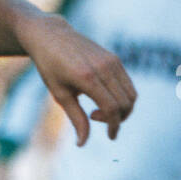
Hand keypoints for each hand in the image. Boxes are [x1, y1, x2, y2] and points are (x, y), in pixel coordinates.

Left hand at [26, 15, 135, 145]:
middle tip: (94, 117)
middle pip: (125, 103)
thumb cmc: (50, 66)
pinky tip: (102, 97)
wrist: (50, 35)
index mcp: (87, 77)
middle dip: (118, 119)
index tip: (110, 136)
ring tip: (99, 109)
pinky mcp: (113, 57)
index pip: (112, 108)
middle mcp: (103, 67)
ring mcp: (111, 60)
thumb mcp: (60, 94)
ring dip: (122, 109)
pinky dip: (122, 96)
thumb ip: (76, 118)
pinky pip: (127, 83)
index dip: (114, 126)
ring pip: (131, 93)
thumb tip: (82, 143)